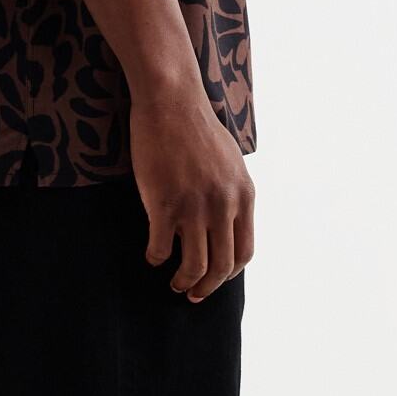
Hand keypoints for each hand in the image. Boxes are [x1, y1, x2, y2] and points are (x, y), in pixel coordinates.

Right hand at [129, 77, 254, 301]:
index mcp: (244, 196)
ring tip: (174, 283)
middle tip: (192, 293)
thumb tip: (227, 221)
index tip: (216, 278)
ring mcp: (195, 207)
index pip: (245, 252)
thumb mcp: (231, 162)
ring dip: (183, 281)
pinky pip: (160, 248)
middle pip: (221, 266)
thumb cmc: (197, 127)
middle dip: (207, 287)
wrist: (172, 102)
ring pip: (194, 265)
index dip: (230, 273)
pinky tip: (150, 255)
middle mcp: (224, 206)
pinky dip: (155, 258)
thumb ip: (232, 193)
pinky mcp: (165, 205)